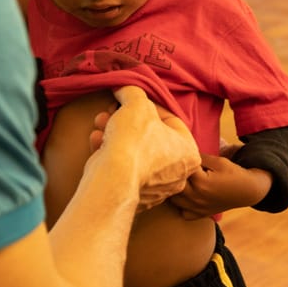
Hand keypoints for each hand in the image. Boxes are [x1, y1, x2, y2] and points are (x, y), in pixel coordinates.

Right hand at [91, 86, 200, 211]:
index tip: (130, 100)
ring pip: (135, 153)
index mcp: (189, 154)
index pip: (170, 120)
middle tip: (111, 111)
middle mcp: (177, 175)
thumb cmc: (133, 141)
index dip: (147, 105)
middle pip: (150, 137)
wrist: (112, 180)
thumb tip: (124, 89)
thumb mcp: (136, 103)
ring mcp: (156, 189)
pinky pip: (124, 169)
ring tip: (101, 124)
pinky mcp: (134, 197)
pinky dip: (111, 154)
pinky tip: (98, 142)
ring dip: (115, 135)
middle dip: (126, 121)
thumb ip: (132, 92)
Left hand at [171, 153, 271, 219]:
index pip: (181, 170)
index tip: (182, 157)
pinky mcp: (200, 214)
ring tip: (182, 181)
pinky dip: (181, 205)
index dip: (181, 162)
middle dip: (175, 176)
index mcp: (201, 183)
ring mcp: (197, 208)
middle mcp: (196, 197)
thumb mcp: (218, 161)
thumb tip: (183, 153)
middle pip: (173, 186)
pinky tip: (186, 196)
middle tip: (179, 169)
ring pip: (174, 200)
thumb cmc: (234, 174)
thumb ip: (199, 157)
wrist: (248, 191)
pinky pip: (183, 212)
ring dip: (174, 190)